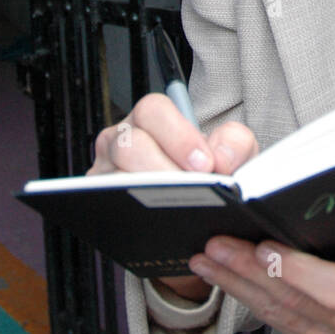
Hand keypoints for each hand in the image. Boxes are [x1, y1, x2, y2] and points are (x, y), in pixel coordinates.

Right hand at [89, 95, 260, 297]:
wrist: (197, 212)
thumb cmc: (209, 174)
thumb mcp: (231, 154)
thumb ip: (235, 143)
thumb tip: (220, 158)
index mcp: (152, 121)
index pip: (153, 110)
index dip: (178, 136)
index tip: (205, 164)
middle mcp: (121, 141)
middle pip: (129, 144)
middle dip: (164, 168)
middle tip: (193, 188)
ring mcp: (105, 173)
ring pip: (115, 177)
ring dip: (150, 193)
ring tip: (181, 206)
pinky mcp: (99, 204)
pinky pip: (107, 206)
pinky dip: (135, 215)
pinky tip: (163, 223)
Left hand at [187, 237, 334, 333]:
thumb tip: (307, 195)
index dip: (298, 271)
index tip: (263, 246)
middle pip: (296, 302)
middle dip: (249, 272)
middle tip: (216, 245)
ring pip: (279, 314)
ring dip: (237, 286)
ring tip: (207, 260)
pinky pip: (278, 323)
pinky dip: (249, 298)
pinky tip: (226, 279)